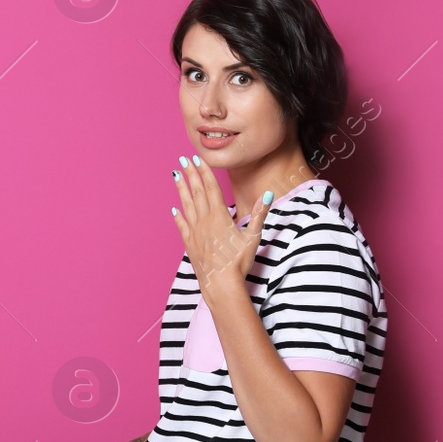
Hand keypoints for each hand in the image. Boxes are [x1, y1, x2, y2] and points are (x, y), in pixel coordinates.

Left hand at [171, 155, 270, 300]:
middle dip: (190, 174)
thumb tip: (269, 194)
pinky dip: (177, 217)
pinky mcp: (190, 244)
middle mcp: (204, 221)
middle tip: (183, 158)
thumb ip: (260, 214)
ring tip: (175, 175)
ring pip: (186, 205)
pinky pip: (182, 226)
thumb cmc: (239, 261)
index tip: (196, 158)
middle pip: (197, 192)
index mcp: (219, 216)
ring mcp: (195, 232)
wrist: (221, 284)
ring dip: (181, 189)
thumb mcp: (253, 236)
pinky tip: (173, 210)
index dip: (204, 172)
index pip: (211, 188)